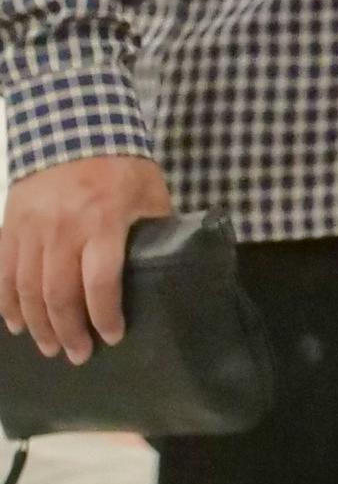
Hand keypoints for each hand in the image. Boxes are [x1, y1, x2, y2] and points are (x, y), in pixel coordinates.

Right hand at [0, 155, 169, 363]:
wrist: (73, 128)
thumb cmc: (121, 164)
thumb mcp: (151, 192)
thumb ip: (156, 229)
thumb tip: (174, 262)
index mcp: (103, 222)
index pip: (101, 281)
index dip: (105, 314)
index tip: (113, 336)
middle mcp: (63, 230)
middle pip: (59, 293)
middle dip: (69, 330)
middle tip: (77, 355)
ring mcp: (31, 229)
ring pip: (28, 288)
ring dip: (38, 324)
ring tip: (50, 347)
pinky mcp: (11, 226)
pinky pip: (4, 273)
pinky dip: (8, 303)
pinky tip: (17, 324)